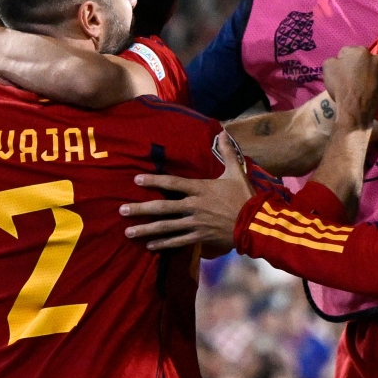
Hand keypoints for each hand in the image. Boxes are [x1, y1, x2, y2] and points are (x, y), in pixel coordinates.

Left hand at [119, 131, 253, 250]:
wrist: (255, 223)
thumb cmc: (244, 196)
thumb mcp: (236, 172)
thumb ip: (227, 152)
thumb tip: (223, 132)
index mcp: (201, 189)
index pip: (172, 184)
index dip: (153, 181)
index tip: (136, 180)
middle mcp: (193, 206)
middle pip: (162, 208)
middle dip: (140, 209)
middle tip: (121, 210)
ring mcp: (195, 224)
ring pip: (166, 228)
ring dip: (146, 230)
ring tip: (128, 232)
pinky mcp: (199, 237)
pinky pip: (177, 242)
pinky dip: (163, 244)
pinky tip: (149, 245)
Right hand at [323, 47, 377, 128]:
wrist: (355, 110)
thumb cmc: (341, 86)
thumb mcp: (327, 67)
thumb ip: (333, 59)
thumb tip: (339, 61)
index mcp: (361, 51)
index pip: (346, 51)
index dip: (340, 61)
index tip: (338, 71)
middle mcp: (375, 59)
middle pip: (360, 60)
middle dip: (354, 65)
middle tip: (347, 77)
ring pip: (370, 70)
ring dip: (364, 74)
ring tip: (356, 86)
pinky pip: (375, 82)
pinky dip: (370, 85)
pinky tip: (363, 92)